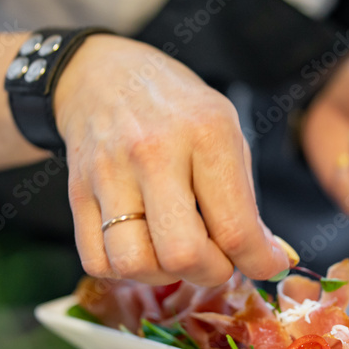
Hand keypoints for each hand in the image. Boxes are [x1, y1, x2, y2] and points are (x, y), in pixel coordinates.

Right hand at [55, 35, 293, 286]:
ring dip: (163, 274)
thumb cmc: (176, 110)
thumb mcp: (227, 134)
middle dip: (210, 272)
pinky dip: (125, 268)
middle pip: (182, 254)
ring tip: (175, 251)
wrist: (103, 74)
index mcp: (205, 134)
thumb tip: (271, 260)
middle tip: (216, 259)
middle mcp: (153, 153)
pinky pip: (98, 261)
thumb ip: (246, 201)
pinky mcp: (77, 193)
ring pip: (135, 264)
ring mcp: (109, 174)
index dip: (259, 261)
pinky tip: (143, 244)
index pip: (235, 227)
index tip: (268, 265)